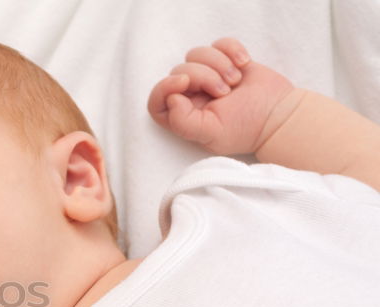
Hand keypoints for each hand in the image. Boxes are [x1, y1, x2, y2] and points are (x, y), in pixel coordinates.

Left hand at [148, 38, 295, 155]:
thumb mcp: (211, 134)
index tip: (184, 82)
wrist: (279, 116)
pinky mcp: (227, 60)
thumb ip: (183, 122)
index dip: (164, 87)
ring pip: (196, 53)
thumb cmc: (245, 129)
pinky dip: (232, 49)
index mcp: (183, 115)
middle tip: (225, 92)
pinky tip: (245, 63)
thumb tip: (171, 99)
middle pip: (178, 71)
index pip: (157, 99)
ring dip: (218, 63)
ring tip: (235, 81)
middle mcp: (192, 95)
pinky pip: (219, 43)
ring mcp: (209, 75)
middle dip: (203, 76)